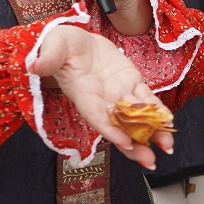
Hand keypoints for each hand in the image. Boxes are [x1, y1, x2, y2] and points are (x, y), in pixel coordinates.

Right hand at [30, 24, 172, 167]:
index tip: (125, 143)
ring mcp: (118, 92)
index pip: (96, 116)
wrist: (77, 41)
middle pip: (120, 126)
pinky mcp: (132, 82)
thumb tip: (34, 64)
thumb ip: (48, 58)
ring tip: (166, 147)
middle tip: (149, 162)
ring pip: (137, 117)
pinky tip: (168, 122)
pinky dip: (158, 110)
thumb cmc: (61, 46)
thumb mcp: (53, 47)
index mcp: (83, 94)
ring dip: (152, 133)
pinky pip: (147, 99)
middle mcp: (102, 99)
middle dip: (135, 145)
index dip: (110, 130)